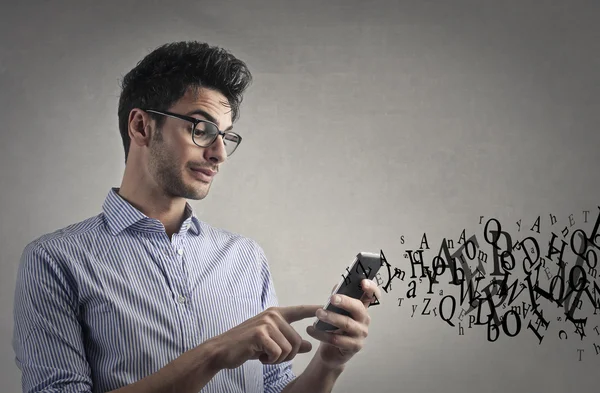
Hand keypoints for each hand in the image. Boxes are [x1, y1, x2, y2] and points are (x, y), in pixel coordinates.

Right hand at [207, 305, 321, 369]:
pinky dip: (270, 360)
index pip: (300, 310)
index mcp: (276, 314)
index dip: (314, 309)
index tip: (326, 306)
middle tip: (270, 356)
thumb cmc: (247, 346)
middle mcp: (273, 315)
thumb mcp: (271, 342)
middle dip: (287, 356)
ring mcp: (266, 323)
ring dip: (277, 359)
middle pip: (297, 341)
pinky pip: (278, 353)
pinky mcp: (260, 334)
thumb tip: (309, 346)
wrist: (222, 350)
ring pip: (289, 349)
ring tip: (263, 355)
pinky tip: (259, 356)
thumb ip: (289, 342)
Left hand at [306, 279, 381, 368]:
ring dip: (331, 318)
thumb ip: (337, 299)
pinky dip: (322, 334)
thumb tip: (336, 286)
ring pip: (347, 324)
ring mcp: (361, 334)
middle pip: (358, 308)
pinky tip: (311, 330)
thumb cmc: (334, 328)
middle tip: (332, 298)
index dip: (371, 288)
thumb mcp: (335, 312)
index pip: (372, 296)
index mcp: (361, 308)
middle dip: (345, 302)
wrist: (331, 352)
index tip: (363, 282)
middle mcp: (364, 320)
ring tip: (318, 314)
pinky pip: (338, 340)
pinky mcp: (354, 347)